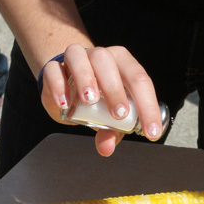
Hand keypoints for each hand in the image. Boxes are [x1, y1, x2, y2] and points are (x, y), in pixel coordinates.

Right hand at [39, 43, 162, 155]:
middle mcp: (100, 56)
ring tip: (90, 101)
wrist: (68, 85)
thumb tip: (106, 148)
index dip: (147, 106)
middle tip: (119, 114)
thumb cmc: (98, 98)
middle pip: (107, 61)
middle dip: (115, 89)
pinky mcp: (54, 67)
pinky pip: (53, 69)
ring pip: (79, 55)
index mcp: (122, 63)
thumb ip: (111, 131)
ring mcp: (76, 58)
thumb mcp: (109, 116)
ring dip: (85, 78)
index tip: (150, 131)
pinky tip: (64, 103)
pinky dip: (58, 85)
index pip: (139, 79)